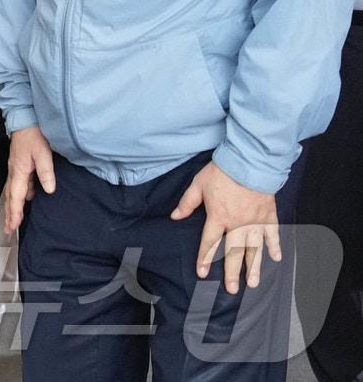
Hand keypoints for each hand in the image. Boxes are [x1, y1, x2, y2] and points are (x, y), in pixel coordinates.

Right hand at [4, 127, 54, 235]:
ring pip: (12, 192)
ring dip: (12, 206)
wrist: (25, 120)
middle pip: (10, 197)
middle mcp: (14, 172)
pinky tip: (25, 199)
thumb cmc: (34, 135)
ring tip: (13, 220)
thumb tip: (49, 190)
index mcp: (19, 171)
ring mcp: (15, 168)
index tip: (13, 226)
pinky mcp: (19, 165)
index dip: (15, 212)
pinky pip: (16, 185)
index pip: (16, 196)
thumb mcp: (43, 152)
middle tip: (8, 230)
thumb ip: (46, 172)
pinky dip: (17, 196)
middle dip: (9, 214)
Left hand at [171, 160, 280, 293]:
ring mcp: (255, 221)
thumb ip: (187, 203)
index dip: (205, 258)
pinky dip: (275, 246)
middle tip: (232, 290)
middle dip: (232, 272)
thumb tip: (174, 216)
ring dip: (254, 267)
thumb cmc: (221, 172)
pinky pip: (273, 234)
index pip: (209, 242)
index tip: (202, 273)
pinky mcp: (269, 215)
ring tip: (254, 283)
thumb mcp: (198, 185)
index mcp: (218, 217)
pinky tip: (277, 258)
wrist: (248, 161)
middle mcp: (237, 223)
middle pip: (233, 252)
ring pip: (255, 248)